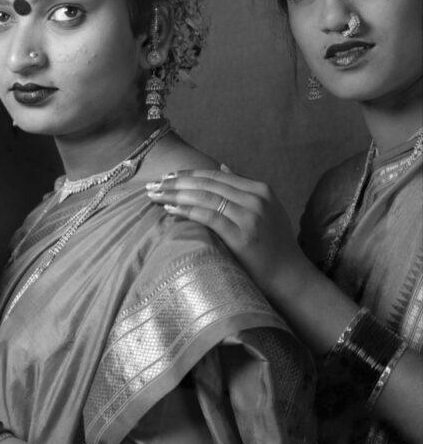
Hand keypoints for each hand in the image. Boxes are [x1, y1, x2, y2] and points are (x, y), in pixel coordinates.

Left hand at [144, 164, 306, 300]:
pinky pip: (208, 217)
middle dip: (176, 182)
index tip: (167, 175)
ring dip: (175, 193)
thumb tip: (222, 166)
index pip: (216, 176)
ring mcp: (250, 217)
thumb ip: (243, 189)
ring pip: (205, 197)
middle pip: (207, 183)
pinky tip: (169, 208)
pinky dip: (186, 210)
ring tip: (155, 194)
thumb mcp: (266, 210)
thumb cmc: (273, 245)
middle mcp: (256, 199)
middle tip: (153, 183)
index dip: (189, 174)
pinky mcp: (242, 236)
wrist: (289, 276)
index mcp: (261, 190)